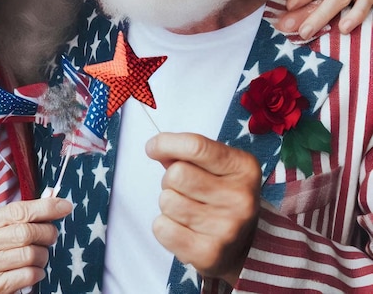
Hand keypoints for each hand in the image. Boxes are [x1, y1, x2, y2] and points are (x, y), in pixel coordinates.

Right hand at [0, 197, 71, 293]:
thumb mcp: (1, 224)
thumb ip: (24, 211)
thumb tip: (54, 198)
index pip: (17, 211)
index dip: (45, 207)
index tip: (65, 206)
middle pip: (25, 232)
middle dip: (47, 232)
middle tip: (51, 234)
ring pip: (30, 255)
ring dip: (43, 254)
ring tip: (40, 253)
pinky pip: (29, 275)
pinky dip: (38, 271)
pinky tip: (34, 268)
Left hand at [146, 133, 260, 285]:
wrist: (244, 245)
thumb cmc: (222, 195)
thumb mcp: (217, 165)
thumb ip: (188, 152)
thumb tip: (156, 148)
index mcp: (243, 168)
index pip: (195, 146)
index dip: (166, 143)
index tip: (153, 147)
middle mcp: (240, 198)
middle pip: (176, 174)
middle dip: (170, 179)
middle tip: (184, 189)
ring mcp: (226, 229)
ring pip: (166, 200)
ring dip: (169, 203)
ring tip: (188, 210)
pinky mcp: (209, 254)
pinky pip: (161, 228)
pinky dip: (164, 226)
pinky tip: (184, 228)